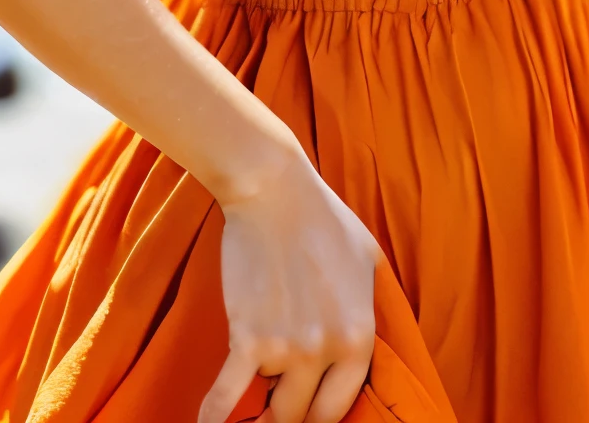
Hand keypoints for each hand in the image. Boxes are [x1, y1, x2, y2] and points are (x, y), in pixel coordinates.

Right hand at [200, 144, 378, 422]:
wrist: (273, 188)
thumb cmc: (323, 216)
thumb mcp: (369, 261)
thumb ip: (373, 307)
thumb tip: (368, 337)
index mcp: (360, 338)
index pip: (340, 409)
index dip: (320, 418)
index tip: (307, 414)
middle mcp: (326, 352)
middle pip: (303, 415)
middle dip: (289, 415)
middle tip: (278, 408)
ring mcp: (286, 349)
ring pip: (268, 406)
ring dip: (258, 408)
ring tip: (250, 413)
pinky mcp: (247, 338)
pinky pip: (226, 395)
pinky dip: (215, 419)